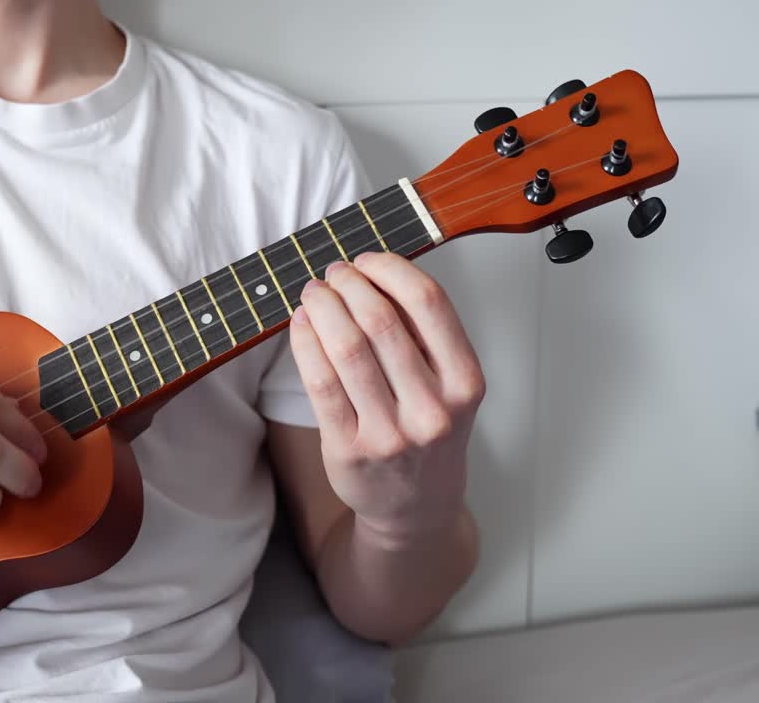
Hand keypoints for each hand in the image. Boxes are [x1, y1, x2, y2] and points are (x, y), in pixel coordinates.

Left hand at [289, 253, 484, 546]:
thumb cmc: (429, 433)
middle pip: (381, 321)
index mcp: (465, 383)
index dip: (391, 269)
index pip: (429, 304)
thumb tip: (375, 272)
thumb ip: (426, 336)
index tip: (367, 259)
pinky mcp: (349, 448)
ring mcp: (390, 432)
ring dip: (323, 307)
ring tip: (314, 292)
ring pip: (347, 349)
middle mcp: (432, 409)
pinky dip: (305, 342)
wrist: (415, 507)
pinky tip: (301, 323)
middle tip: (334, 272)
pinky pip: (320, 382)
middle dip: (349, 285)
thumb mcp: (451, 387)